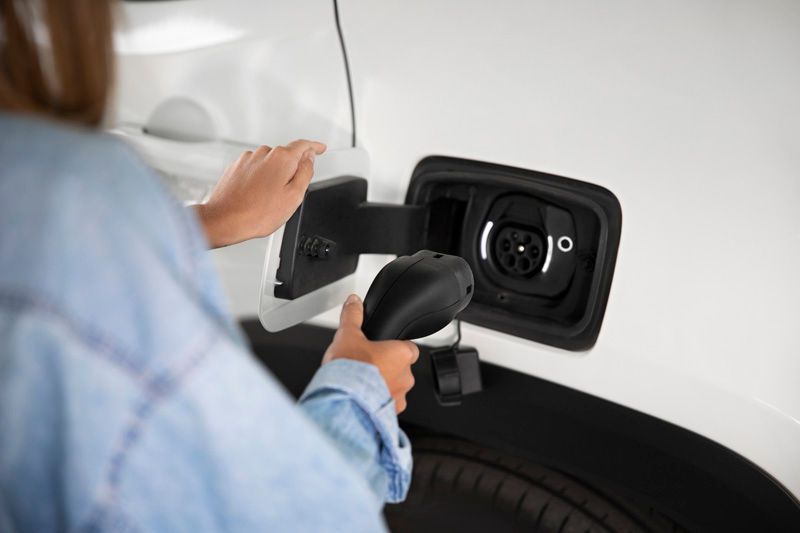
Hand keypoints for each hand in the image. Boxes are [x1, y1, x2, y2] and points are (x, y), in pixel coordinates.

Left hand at [194, 139, 326, 247]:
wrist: (224, 220)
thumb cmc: (257, 213)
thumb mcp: (294, 197)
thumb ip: (306, 173)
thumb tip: (310, 159)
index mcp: (281, 158)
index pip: (303, 146)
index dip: (315, 147)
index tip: (320, 148)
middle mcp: (263, 153)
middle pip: (286, 156)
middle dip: (291, 170)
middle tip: (289, 194)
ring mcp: (248, 159)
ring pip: (269, 164)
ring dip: (274, 176)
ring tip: (268, 200)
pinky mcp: (236, 167)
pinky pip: (255, 169)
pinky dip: (260, 180)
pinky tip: (257, 197)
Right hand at [323, 294, 418, 413]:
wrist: (340, 401)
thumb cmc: (348, 369)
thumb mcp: (347, 334)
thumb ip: (353, 316)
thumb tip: (354, 302)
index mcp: (402, 354)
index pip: (410, 348)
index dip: (397, 347)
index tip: (385, 348)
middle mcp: (406, 377)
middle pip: (402, 369)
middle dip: (388, 369)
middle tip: (368, 366)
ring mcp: (399, 398)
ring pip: (395, 389)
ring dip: (383, 387)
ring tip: (362, 384)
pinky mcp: (390, 415)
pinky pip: (387, 407)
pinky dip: (376, 404)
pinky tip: (361, 399)